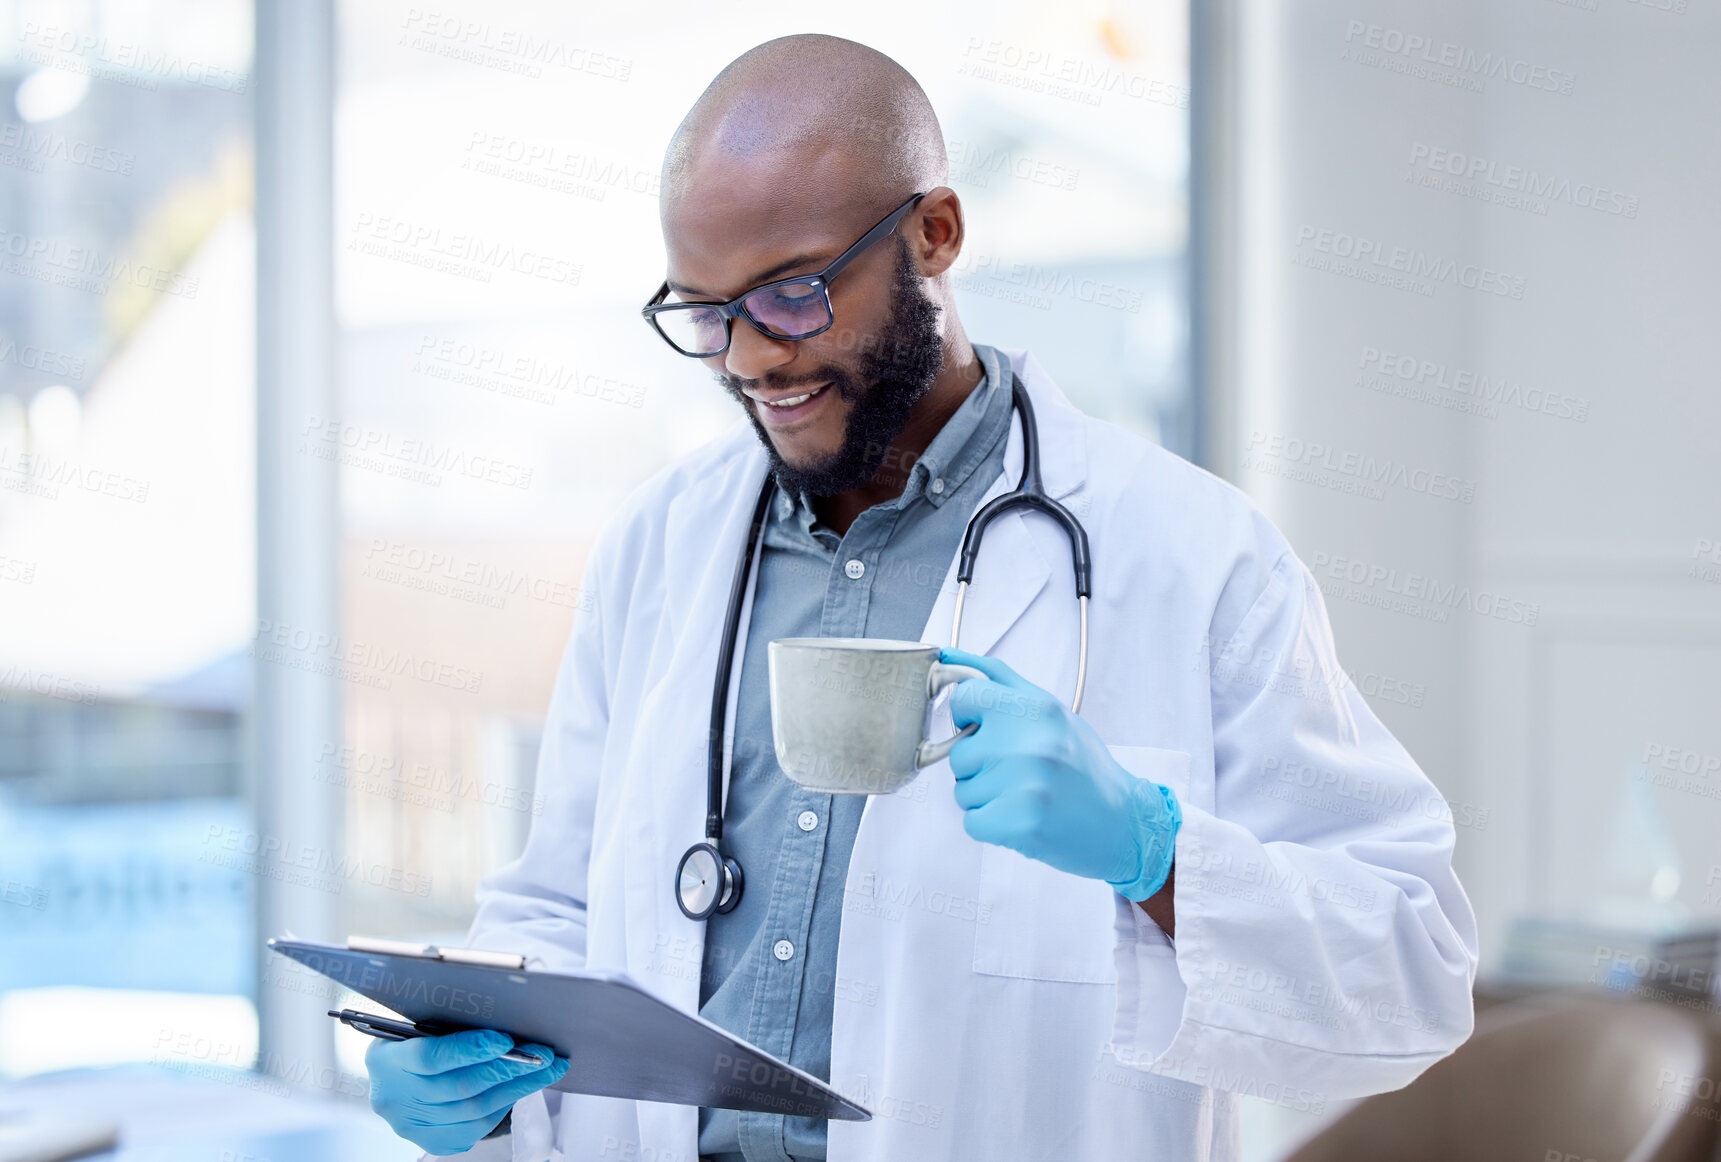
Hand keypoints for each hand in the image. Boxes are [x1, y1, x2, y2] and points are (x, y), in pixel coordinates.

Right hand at [366, 1027, 568, 1154]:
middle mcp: (394, 1099)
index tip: (505, 1040)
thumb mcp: (420, 1024)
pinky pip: (476, 1128)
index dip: (469, 1049)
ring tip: (546, 1071)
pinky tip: (520, 1089)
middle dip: (508, 1070)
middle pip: (459, 1088)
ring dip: (516, 1089)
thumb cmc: (414, 1040)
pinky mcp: (432, 1141)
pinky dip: (503, 1106)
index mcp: (386, 1060)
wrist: (394, 1077)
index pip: (430, 1058)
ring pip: (473, 1111)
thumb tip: (505, 1019)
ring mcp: (411, 1125)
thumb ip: (451, 1024)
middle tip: (543, 1056)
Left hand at [940, 647, 1179, 898]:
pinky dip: (990, 825)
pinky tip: (1021, 817)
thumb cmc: (1080, 763)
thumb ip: (997, 678)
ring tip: (1024, 795)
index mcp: (1036, 707)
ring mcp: (1025, 785)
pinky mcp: (1021, 824)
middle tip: (1017, 772)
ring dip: (986, 797)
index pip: (964, 696)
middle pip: (958, 754)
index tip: (988, 729)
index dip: (969, 717)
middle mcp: (1030, 741)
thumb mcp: (1048, 709)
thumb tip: (946, 655)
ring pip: (963, 792)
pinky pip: (971, 823)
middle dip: (980, 766)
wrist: (1122, 821)